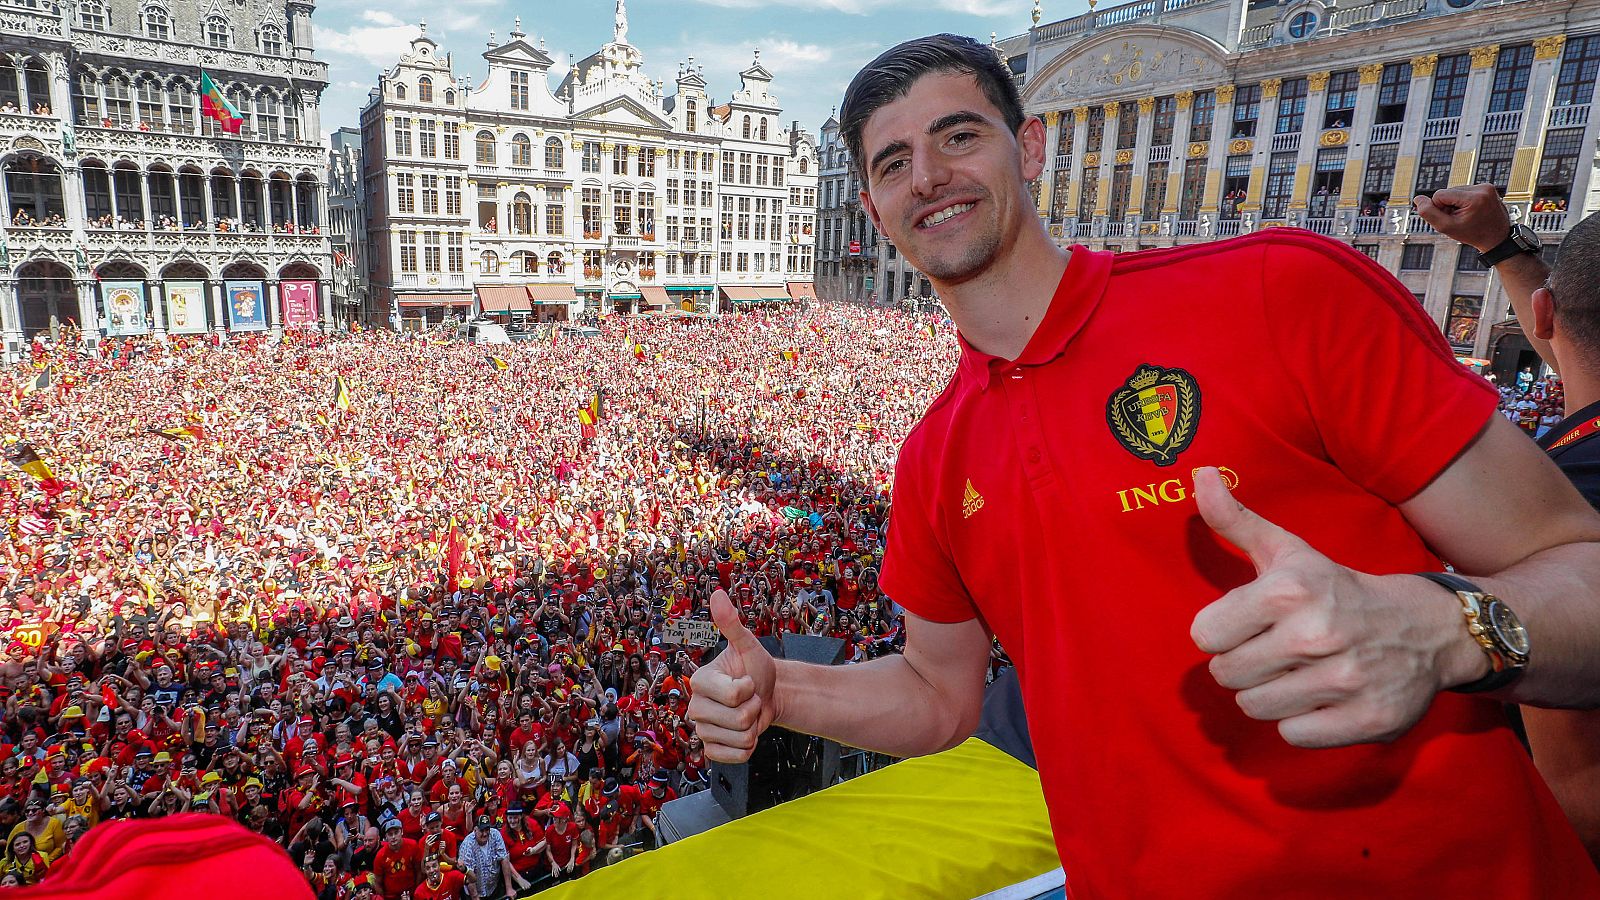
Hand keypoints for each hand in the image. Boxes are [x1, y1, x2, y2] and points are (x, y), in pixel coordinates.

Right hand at [686, 589, 776, 762]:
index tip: (746, 680)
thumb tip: (717, 595)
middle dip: (754, 708)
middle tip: (749, 698)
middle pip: (739, 719)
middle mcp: (695, 707)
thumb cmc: (756, 669)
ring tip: (747, 713)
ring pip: (741, 738)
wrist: (768, 695)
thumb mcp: (748, 645)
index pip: (734, 694)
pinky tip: (744, 732)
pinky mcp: (711, 751)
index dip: (750, 688)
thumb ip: (732, 624)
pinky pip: (738, 756)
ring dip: (754, 726)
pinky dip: (749, 746)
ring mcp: (702, 730)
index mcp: (700, 681)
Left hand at [1188, 468, 1481, 748]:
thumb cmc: (1336, 587)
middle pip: (1226, 675)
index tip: (1246, 624)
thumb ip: (1234, 520)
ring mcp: (1345, 680)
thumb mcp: (1287, 550)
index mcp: (1289, 590)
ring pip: (1255, 708)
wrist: (1426, 627)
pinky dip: (1300, 722)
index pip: (1205, 634)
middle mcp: (1316, 635)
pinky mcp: (1367, 719)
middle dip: (1242, 664)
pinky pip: (1293, 735)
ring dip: (1268, 694)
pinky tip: (1320, 696)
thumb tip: (1197, 474)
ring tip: (1296, 672)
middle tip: (1273, 649)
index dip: (1220, 631)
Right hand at [1412, 184, 1509, 251]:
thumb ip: (1429, 214)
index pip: (1440, 194)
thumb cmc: (1474, 234)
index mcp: (1475, 197)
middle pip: (1448, 191)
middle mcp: (1483, 188)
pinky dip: (1464, 201)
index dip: (1439, 208)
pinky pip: (1465, 190)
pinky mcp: (1487, 187)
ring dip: (1456, 203)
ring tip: (1466, 215)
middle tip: (1459, 218)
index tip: (1451, 218)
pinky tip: (1471, 211)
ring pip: (1456, 190)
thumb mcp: (1448, 228)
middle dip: (1448, 205)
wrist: (1497, 238)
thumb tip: (1418, 199)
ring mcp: (1487, 187)